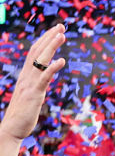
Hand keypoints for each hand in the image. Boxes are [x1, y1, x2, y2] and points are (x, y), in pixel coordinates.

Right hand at [0, 24, 67, 143]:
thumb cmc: (22, 115)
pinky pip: (44, 78)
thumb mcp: (30, 96)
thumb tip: (43, 81)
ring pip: (40, 60)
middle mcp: (26, 76)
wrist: (11, 129)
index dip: (44, 41)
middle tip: (62, 26)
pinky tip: (62, 61)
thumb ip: (36, 86)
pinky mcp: (34, 94)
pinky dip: (52, 68)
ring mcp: (30, 84)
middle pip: (37, 52)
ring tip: (62, 35)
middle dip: (49, 38)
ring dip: (51, 46)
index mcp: (25, 76)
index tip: (56, 31)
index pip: (34, 53)